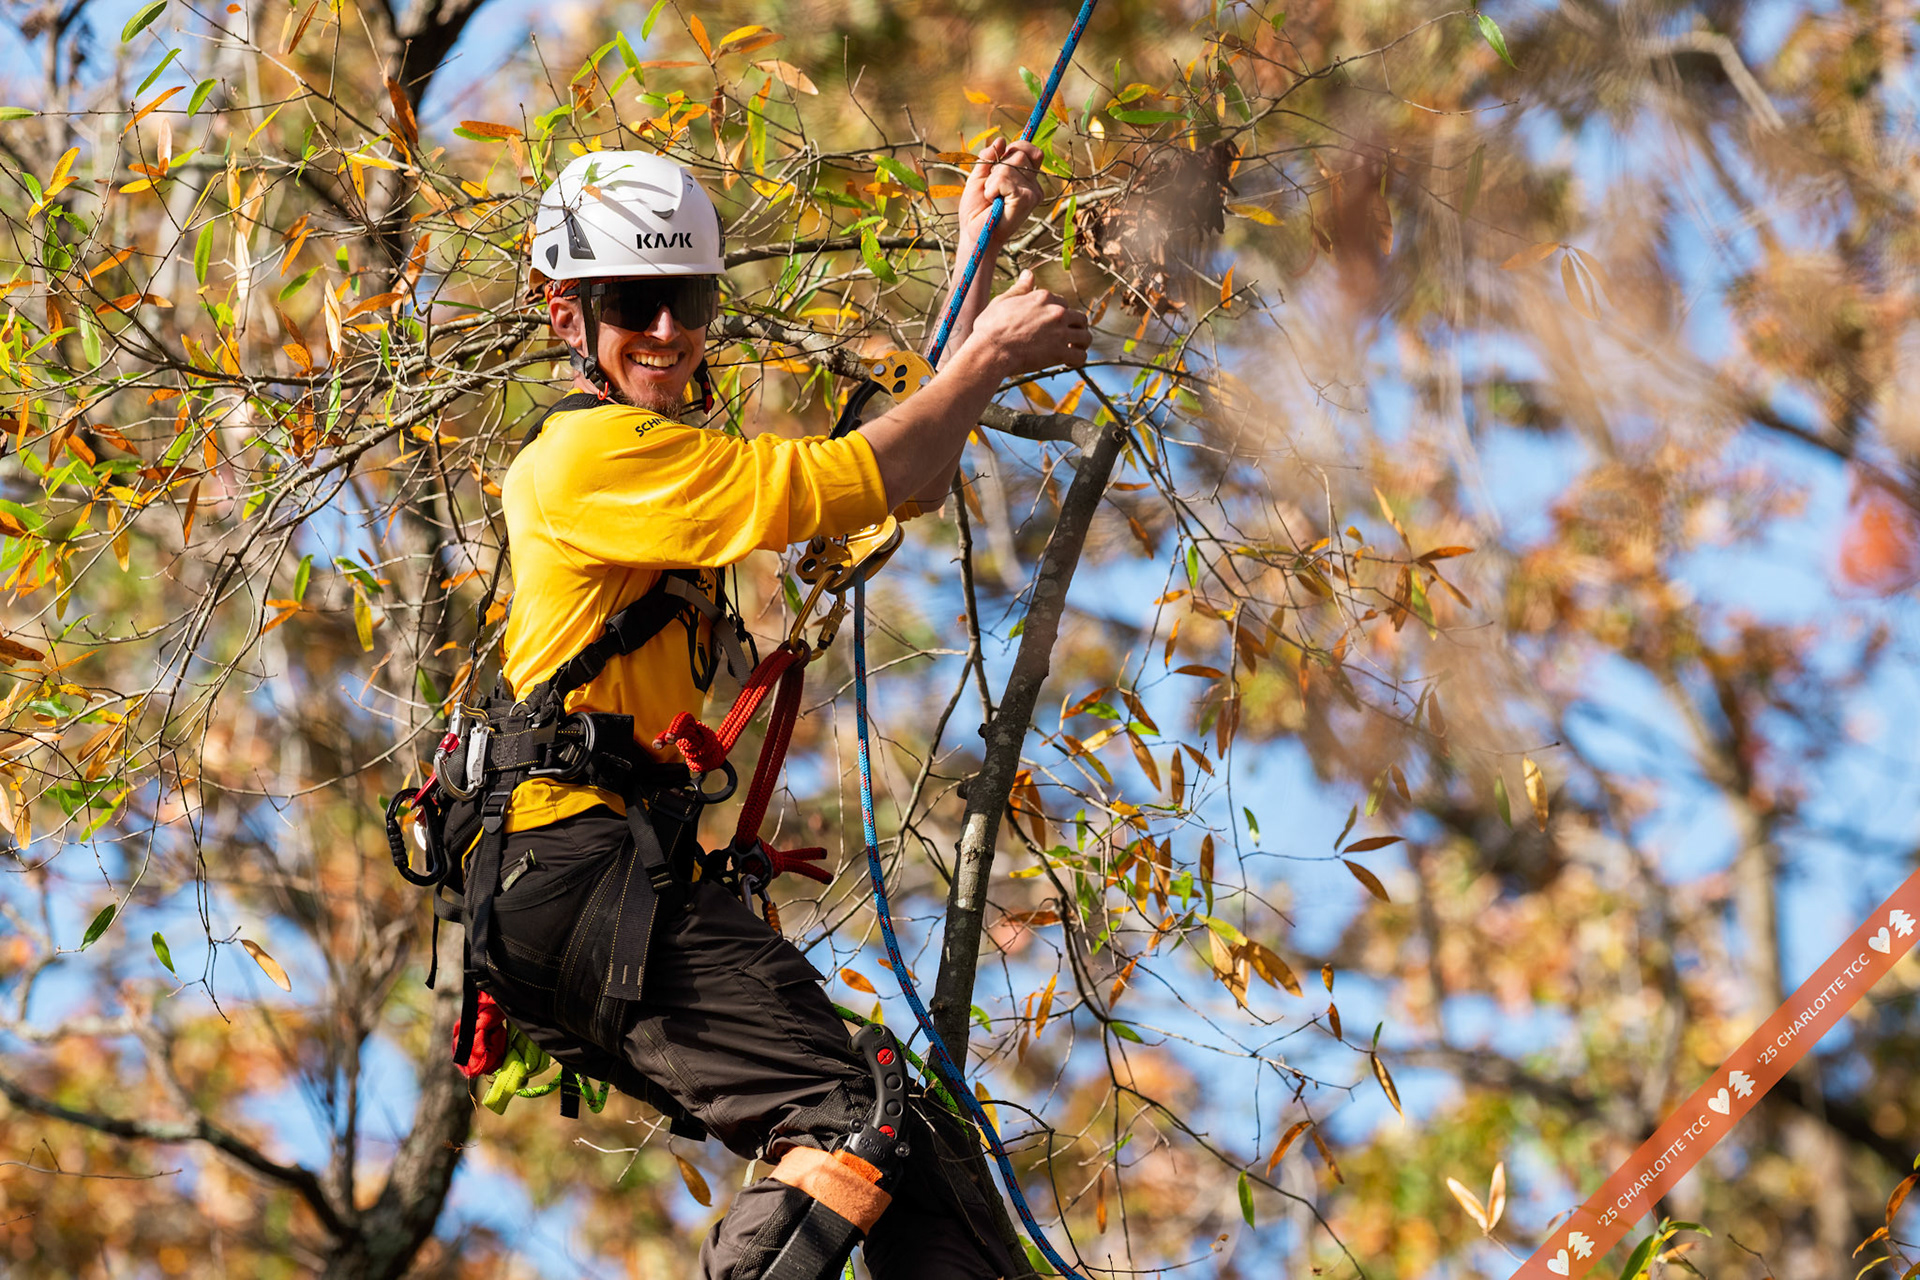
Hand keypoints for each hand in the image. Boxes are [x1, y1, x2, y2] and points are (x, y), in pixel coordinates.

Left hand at [958, 138, 1043, 251]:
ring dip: (993, 180)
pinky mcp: (1027, 199)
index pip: (1031, 151)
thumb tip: (1000, 141)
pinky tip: (994, 201)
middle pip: (1019, 154)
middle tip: (992, 189)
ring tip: (992, 197)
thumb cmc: (977, 210)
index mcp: (1026, 179)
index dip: (1018, 146)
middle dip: (998, 167)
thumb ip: (989, 158)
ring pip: (1010, 165)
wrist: (975, 233)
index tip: (1002, 156)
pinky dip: (993, 187)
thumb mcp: (979, 177)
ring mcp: (1033, 193)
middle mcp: (1033, 186)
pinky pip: (1005, 178)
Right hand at [970, 270, 1089, 377]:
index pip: (1062, 303)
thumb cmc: (991, 327)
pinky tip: (1068, 362)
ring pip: (1085, 336)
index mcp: (1043, 297)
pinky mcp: (1060, 352)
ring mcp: (1060, 332)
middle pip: (1079, 318)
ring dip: (1081, 343)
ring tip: (1073, 349)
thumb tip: (1029, 273)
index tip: (1051, 324)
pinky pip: (1080, 356)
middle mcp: (1056, 312)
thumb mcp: (1004, 300)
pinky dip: (1077, 360)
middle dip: (1075, 327)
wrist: (990, 350)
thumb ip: (1020, 288)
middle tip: (1067, 337)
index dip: (1058, 314)